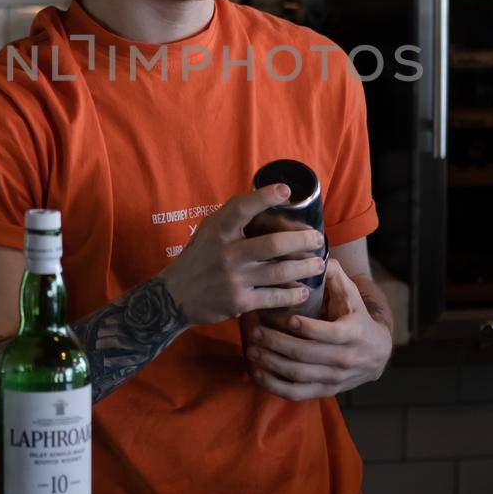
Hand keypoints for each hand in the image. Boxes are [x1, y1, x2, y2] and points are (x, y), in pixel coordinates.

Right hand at [161, 184, 328, 327]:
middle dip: (302, 240)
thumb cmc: (197, 258)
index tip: (286, 191)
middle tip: (318, 239)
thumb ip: (232, 217)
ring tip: (318, 263)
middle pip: (273, 244)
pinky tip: (303, 289)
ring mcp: (234, 278)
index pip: (242, 208)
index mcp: (218, 231)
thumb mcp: (208, 231)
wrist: (173, 297)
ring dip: (304, 267)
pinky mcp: (239, 302)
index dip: (264, 197)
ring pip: (279, 272)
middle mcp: (227, 253)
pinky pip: (274, 297)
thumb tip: (264, 195)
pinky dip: (293, 293)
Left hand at [242, 257, 392, 400]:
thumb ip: (335, 276)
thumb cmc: (356, 317)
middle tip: (255, 332)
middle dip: (278, 344)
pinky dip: (274, 386)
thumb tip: (317, 256)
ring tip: (251, 350)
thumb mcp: (351, 295)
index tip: (288, 319)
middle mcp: (345, 358)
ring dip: (272, 363)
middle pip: (307, 354)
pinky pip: (297, 393)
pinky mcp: (325, 391)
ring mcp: (335, 378)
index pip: (331, 333)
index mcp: (353, 333)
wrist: (376, 354)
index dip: (309, 328)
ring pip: (299, 375)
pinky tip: (257, 373)